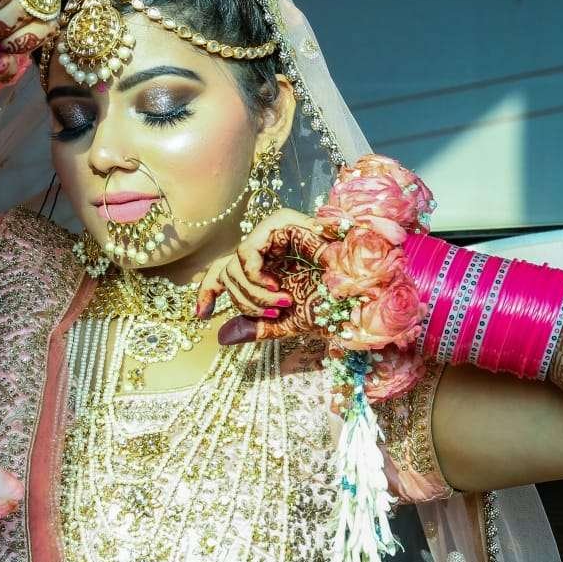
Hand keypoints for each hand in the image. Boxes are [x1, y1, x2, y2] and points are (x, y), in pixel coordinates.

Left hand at [194, 209, 332, 344]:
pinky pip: (245, 254)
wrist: (361, 290)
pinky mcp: (277, 225)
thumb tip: (221, 336)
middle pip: (226, 271)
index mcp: (268, 266)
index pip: (225, 273)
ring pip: (233, 266)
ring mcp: (271, 233)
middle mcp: (267, 247)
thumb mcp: (288, 322)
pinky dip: (255, 279)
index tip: (201, 314)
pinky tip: (278, 290)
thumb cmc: (332, 303)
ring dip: (253, 295)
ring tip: (281, 304)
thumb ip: (257, 327)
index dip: (208, 291)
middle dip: (243, 302)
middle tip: (270, 314)